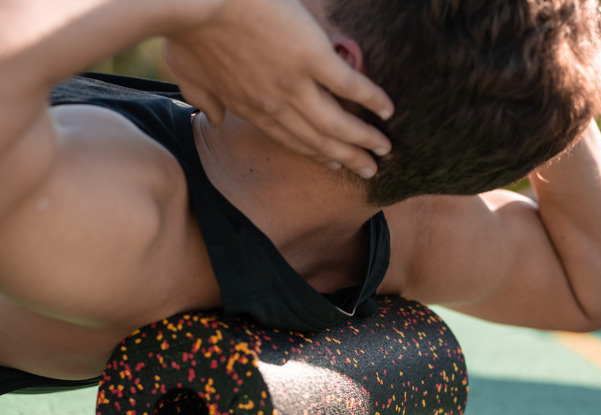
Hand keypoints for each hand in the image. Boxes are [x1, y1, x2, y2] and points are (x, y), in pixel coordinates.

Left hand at [163, 0, 392, 177]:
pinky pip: (348, 86)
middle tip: (370, 171)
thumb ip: (203, 98)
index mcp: (249, 107)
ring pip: (337, 124)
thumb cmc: (185, 29)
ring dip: (363, 139)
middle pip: (319, 140)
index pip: (289, 138)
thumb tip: (213, 120)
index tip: (335, 163)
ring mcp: (295, 84)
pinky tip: (387, 111)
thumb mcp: (186, 71)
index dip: (315, 153)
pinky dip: (370, 99)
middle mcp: (276, 106)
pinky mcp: (311, 57)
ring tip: (385, 150)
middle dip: (347, 158)